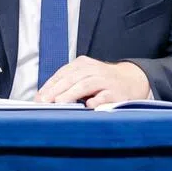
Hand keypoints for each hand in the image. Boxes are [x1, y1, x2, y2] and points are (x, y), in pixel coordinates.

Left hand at [35, 57, 150, 107]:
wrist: (132, 80)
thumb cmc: (103, 81)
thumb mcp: (84, 77)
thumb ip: (66, 84)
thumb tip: (42, 98)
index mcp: (82, 65)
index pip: (62, 74)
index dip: (49, 86)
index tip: (39, 98)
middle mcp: (93, 70)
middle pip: (71, 78)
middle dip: (56, 90)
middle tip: (45, 101)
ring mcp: (105, 80)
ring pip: (85, 85)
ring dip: (71, 94)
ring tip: (60, 103)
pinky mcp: (116, 92)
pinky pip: (104, 95)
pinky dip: (96, 100)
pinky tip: (88, 105)